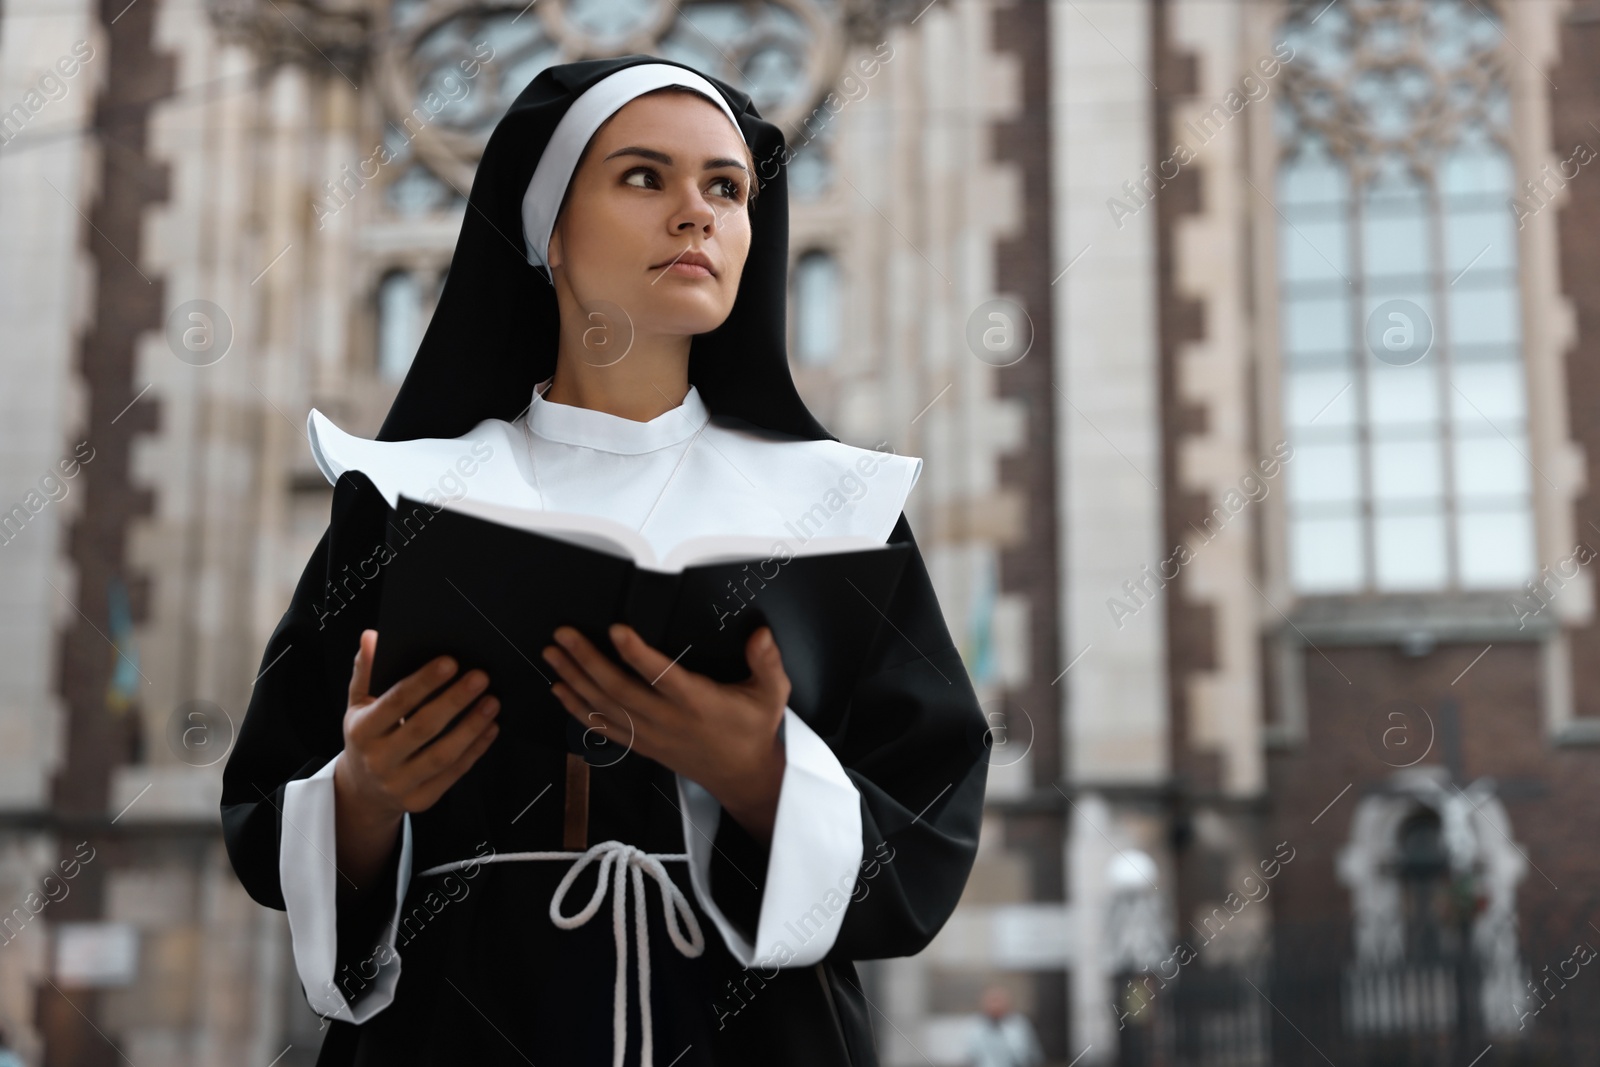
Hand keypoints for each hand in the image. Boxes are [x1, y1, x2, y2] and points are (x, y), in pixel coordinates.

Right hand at [333, 629, 501, 892]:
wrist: (362, 791)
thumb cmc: (366, 738)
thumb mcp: (358, 704)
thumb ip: (366, 671)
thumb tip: (372, 637)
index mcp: (361, 731)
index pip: (395, 703)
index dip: (423, 682)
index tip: (450, 662)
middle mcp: (378, 760)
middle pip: (423, 728)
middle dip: (454, 700)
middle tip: (480, 677)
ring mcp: (400, 784)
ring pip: (442, 755)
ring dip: (471, 726)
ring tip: (492, 701)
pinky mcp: (421, 801)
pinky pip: (454, 773)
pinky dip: (475, 750)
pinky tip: (490, 728)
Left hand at [541, 623, 788, 841]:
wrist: (743, 775)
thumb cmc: (753, 730)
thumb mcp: (771, 693)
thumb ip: (767, 661)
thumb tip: (761, 633)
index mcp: (698, 703)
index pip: (662, 676)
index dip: (637, 654)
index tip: (616, 629)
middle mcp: (668, 720)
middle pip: (619, 690)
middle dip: (587, 660)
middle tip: (565, 635)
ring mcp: (650, 735)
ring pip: (604, 707)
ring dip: (575, 679)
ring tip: (553, 655)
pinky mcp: (642, 744)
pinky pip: (603, 728)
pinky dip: (578, 709)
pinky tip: (561, 690)